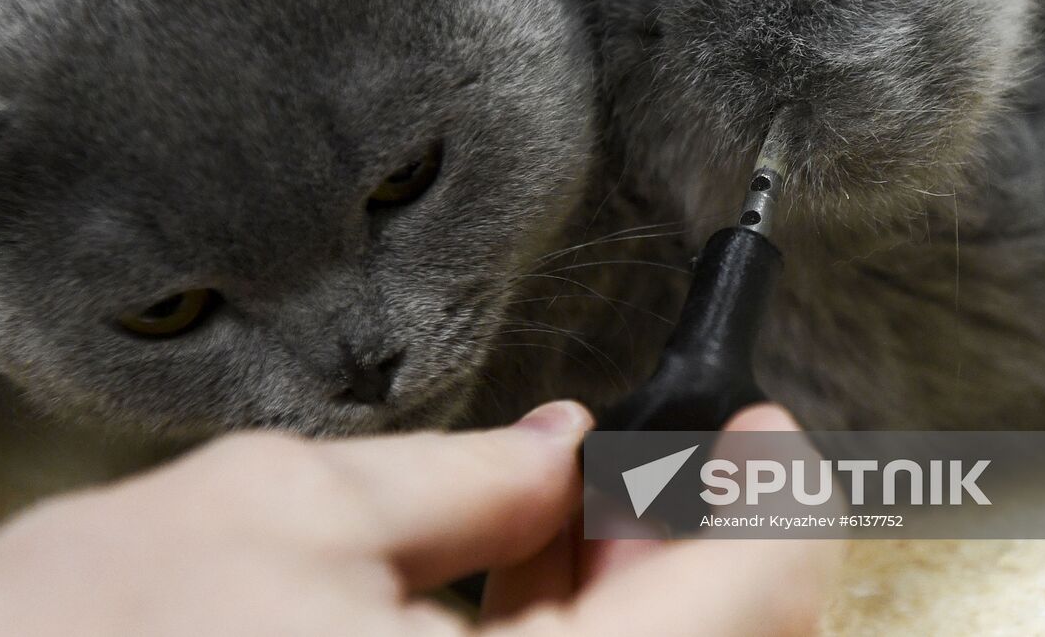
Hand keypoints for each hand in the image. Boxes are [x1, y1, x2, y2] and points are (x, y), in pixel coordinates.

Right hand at [0, 402, 839, 635]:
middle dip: (703, 542)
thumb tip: (564, 450)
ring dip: (641, 592)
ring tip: (591, 502)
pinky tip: (531, 574)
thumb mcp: (277, 511)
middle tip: (673, 456)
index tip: (758, 427)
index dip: (767, 491)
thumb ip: (456, 475)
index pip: (741, 601)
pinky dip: (569, 633)